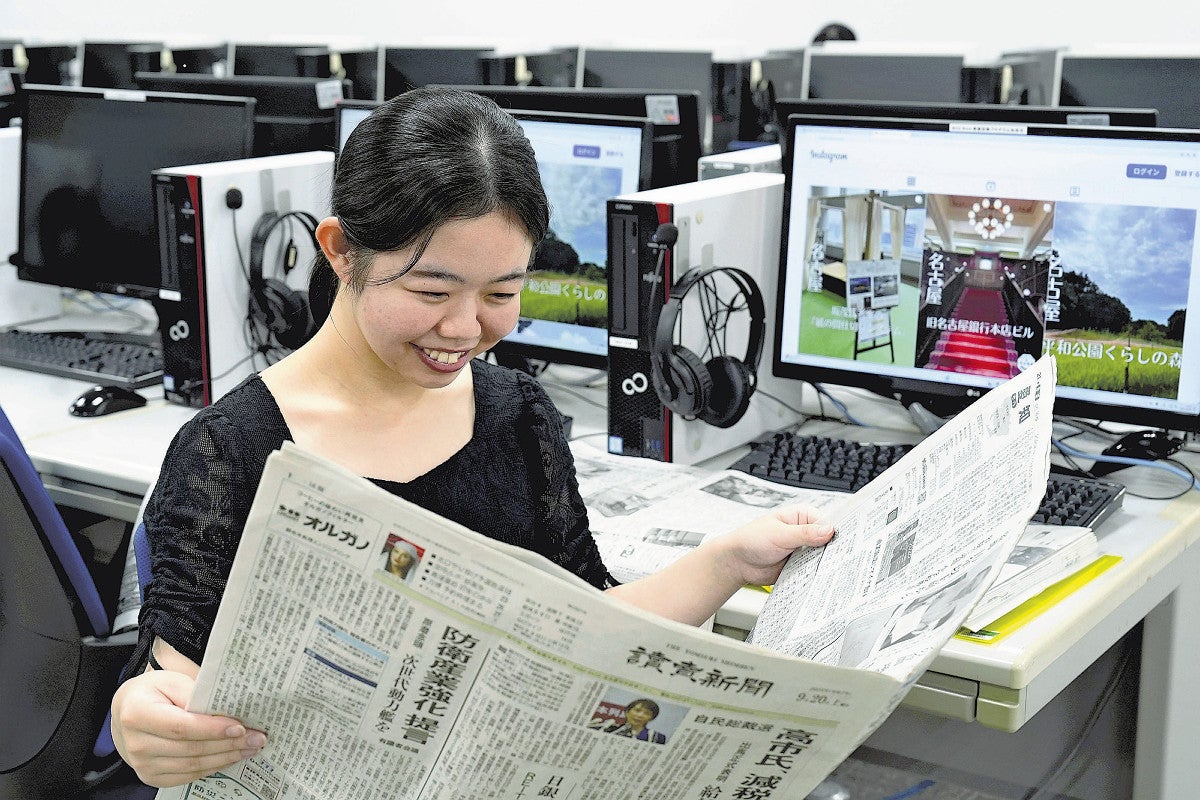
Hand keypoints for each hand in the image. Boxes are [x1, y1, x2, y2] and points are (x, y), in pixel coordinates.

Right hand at [111, 669, 266, 787]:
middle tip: (257, 738)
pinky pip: (188, 776)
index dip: (213, 729)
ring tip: (250, 747)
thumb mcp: (172, 681)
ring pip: (192, 765)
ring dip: (225, 757)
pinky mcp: (151, 777)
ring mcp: (142, 764)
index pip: (182, 727)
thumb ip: (196, 695)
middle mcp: (136, 743)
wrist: (128, 712)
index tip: (240, 727)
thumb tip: (228, 711)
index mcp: (138, 714)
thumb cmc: (154, 692)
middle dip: (228, 744)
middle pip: (190, 748)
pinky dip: (213, 766)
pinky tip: (231, 757)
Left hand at [716, 506, 834, 586]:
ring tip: (834, 571)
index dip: (837, 532)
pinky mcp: (800, 565)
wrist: (737, 562)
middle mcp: (805, 532)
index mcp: (802, 516)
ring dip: (825, 564)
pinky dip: (817, 574)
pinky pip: (813, 570)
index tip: (847, 542)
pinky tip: (822, 579)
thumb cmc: (751, 540)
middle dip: (833, 550)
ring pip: (822, 557)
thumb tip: (829, 530)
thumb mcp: (779, 534)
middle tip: (842, 560)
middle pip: (828, 541)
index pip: (827, 522)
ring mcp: (804, 550)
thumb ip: (804, 533)